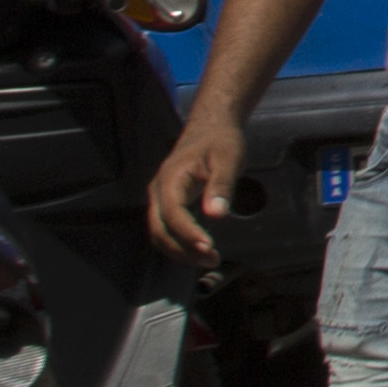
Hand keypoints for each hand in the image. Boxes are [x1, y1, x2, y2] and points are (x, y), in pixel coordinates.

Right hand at [145, 108, 245, 262]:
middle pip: (159, 230)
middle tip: (211, 259)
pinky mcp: (167, 203)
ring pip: (159, 233)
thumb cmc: (220, 140)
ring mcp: (160, 198)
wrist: (211, 127)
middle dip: (182, 249)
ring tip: (208, 259)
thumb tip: (217, 214)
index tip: (208, 247)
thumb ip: (222, 186)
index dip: (188, 233)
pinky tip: (199, 249)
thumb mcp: (228, 159)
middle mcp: (159, 191)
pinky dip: (179, 243)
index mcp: (171, 179)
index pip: (172, 214)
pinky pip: (165, 228)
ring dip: (180, 250)